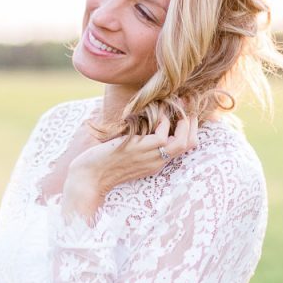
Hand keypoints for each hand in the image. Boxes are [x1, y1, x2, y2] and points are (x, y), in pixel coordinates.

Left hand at [63, 111, 199, 217]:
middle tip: (188, 103)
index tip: (186, 111)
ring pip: (183, 141)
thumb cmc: (101, 163)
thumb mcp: (125, 152)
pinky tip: (155, 113)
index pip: (184, 148)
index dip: (189, 129)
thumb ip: (137, 141)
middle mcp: (158, 161)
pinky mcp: (142, 149)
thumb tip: (140, 120)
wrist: (89, 178)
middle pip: (190, 145)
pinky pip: (164, 134)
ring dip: (184, 121)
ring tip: (178, 104)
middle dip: (193, 123)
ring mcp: (152, 157)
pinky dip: (163, 120)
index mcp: (156, 162)